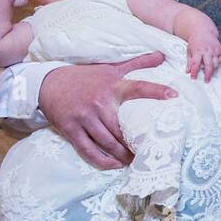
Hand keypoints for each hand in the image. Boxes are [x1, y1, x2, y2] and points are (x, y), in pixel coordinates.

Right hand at [38, 53, 177, 169]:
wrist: (46, 83)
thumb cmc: (84, 77)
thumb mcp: (110, 68)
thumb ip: (137, 64)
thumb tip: (162, 54)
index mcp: (112, 85)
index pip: (138, 87)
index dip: (156, 91)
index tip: (174, 96)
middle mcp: (99, 102)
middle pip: (122, 129)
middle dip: (136, 144)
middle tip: (150, 153)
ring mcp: (84, 117)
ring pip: (107, 142)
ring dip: (123, 155)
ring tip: (135, 161)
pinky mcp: (70, 129)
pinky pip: (88, 150)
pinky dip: (103, 161)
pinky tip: (115, 165)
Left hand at [186, 26, 220, 82]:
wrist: (203, 31)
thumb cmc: (195, 41)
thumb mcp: (189, 50)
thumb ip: (189, 61)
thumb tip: (187, 71)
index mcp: (198, 51)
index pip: (196, 64)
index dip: (195, 72)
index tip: (193, 77)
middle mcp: (207, 51)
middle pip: (208, 65)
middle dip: (207, 74)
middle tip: (206, 80)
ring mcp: (214, 50)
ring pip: (216, 64)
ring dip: (213, 70)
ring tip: (210, 74)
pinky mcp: (220, 50)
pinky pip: (220, 60)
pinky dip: (217, 65)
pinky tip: (214, 67)